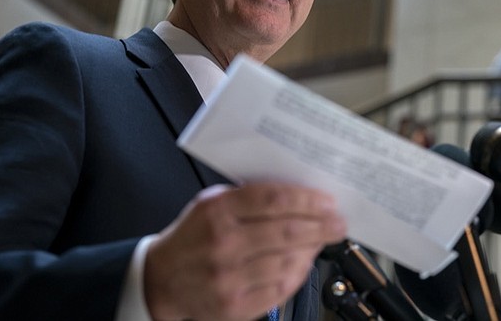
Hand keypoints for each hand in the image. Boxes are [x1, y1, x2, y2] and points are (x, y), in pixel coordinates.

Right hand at [143, 182, 346, 320]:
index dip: (307, 199)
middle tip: (339, 223)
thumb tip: (297, 194)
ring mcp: (230, 278)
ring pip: (289, 261)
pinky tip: (303, 262)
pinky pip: (281, 289)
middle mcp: (224, 244)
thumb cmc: (192, 237)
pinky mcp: (235, 306)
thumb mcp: (210, 203)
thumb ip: (247, 196)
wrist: (161, 281)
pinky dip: (298, 274)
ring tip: (322, 240)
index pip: (274, 199)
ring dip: (313, 250)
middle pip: (288, 231)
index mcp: (218, 211)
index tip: (327, 201)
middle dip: (322, 226)